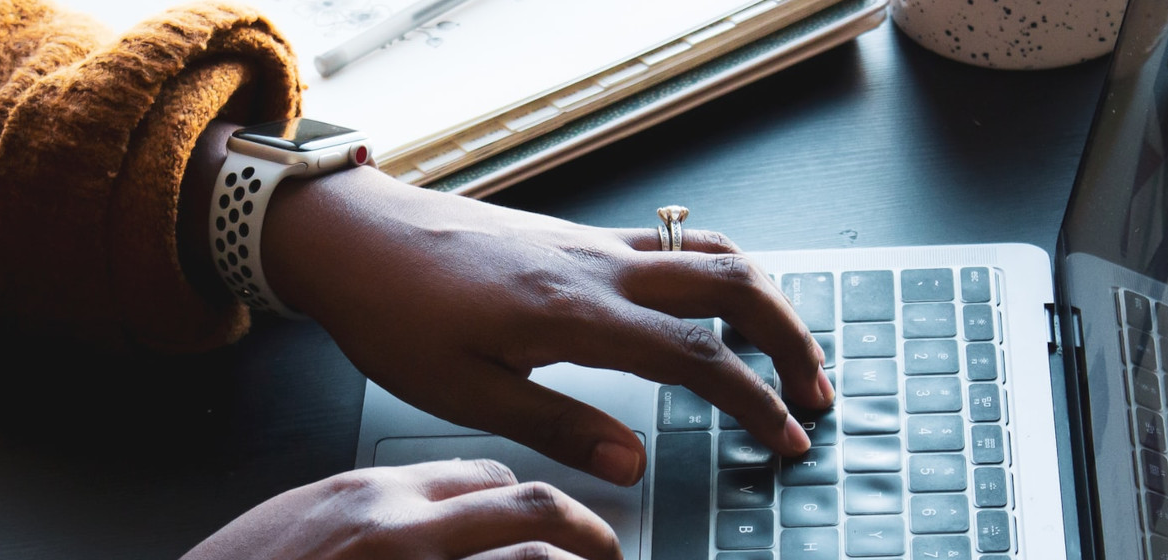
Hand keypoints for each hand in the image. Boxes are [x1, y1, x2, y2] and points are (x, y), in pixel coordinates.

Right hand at [184, 459, 620, 559]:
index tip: (552, 526)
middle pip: (523, 503)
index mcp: (367, 497)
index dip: (529, 502)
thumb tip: (421, 532)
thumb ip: (365, 519)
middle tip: (609, 553)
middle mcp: (397, 529)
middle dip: (583, 530)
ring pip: (530, 554)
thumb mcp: (301, 526)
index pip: (480, 476)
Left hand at [261, 166, 832, 485]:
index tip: (787, 440)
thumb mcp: (466, 394)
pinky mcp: (575, 236)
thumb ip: (558, 428)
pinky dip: (717, 272)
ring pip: (710, 252)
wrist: (353, 236)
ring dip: (763, 298)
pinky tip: (714, 306)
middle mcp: (598, 266)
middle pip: (733, 285)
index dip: (754, 401)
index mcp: (577, 312)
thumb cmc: (394, 313)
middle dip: (790, 338)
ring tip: (785, 350)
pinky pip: (672, 243)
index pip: (698, 356)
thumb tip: (635, 466)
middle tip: (814, 393)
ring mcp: (591, 242)